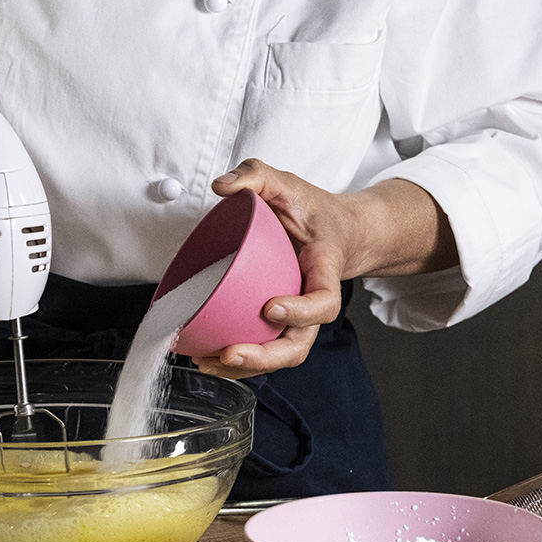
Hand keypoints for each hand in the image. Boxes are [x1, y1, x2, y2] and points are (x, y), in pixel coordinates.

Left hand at [191, 159, 457, 379]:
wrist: (337, 232)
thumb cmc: (313, 211)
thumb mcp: (288, 183)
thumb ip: (257, 175)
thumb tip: (221, 187)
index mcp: (325, 272)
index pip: (323, 302)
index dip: (301, 312)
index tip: (270, 308)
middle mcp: (313, 304)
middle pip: (298, 345)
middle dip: (265, 356)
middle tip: (230, 352)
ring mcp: (295, 320)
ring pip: (277, 356)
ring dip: (244, 366)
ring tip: (206, 360)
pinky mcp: (276, 325)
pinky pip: (261, 349)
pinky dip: (234, 361)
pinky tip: (204, 358)